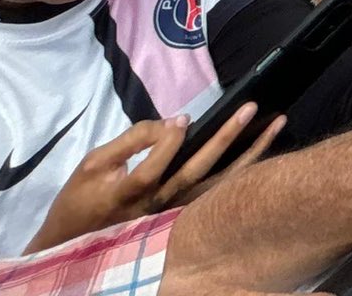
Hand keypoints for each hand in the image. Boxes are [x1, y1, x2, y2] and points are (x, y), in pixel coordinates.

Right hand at [25, 105, 282, 252]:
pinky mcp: (184, 217)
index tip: (185, 117)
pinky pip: (219, 193)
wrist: (74, 244)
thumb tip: (172, 122)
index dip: (170, 139)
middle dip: (225, 138)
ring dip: (249, 154)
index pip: (157, 163)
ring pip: (218, 185)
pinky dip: (244, 173)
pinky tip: (264, 151)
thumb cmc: (81, 199)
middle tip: (250, 108)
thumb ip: (131, 141)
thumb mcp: (93, 164)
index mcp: (131, 193)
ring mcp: (175, 214)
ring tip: (277, 124)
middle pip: (198, 171)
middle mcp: (159, 206)